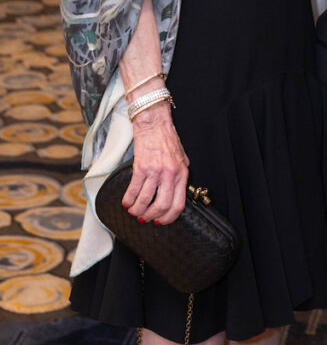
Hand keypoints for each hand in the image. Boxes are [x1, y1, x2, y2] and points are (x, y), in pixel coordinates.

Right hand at [123, 105, 188, 224]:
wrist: (154, 122)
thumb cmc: (167, 138)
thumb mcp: (182, 158)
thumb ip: (180, 176)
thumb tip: (176, 194)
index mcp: (182, 174)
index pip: (178, 204)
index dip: (168, 218)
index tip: (160, 222)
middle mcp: (170, 174)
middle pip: (162, 206)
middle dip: (151, 217)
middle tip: (145, 219)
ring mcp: (155, 171)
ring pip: (145, 201)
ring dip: (137, 211)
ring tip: (134, 211)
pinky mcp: (140, 167)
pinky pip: (133, 190)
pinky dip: (128, 200)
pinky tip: (126, 203)